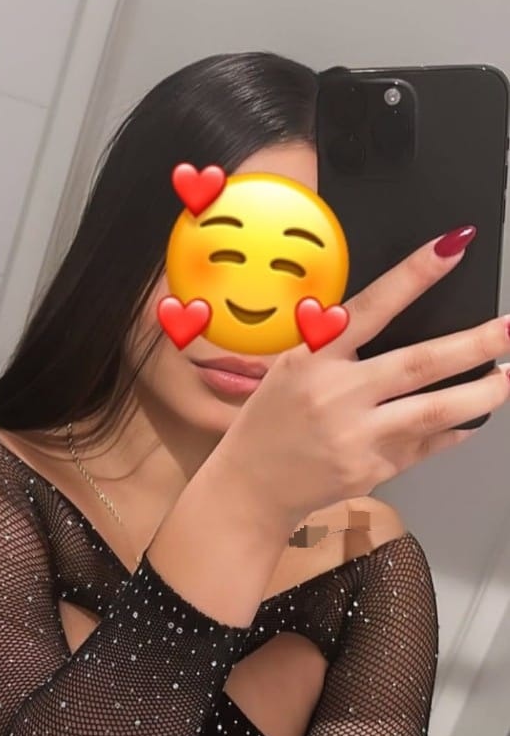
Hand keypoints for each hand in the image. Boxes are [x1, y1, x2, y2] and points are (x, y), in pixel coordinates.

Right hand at [217, 228, 509, 528]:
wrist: (251, 486)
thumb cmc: (267, 422)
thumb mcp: (288, 370)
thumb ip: (333, 348)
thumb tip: (391, 321)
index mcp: (312, 360)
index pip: (370, 309)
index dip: (413, 276)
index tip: (451, 248)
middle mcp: (337, 396)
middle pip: (420, 364)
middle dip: (475, 344)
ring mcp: (358, 437)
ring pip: (436, 410)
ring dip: (483, 393)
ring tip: (509, 377)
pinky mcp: (373, 470)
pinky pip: (428, 446)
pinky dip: (455, 430)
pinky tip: (473, 418)